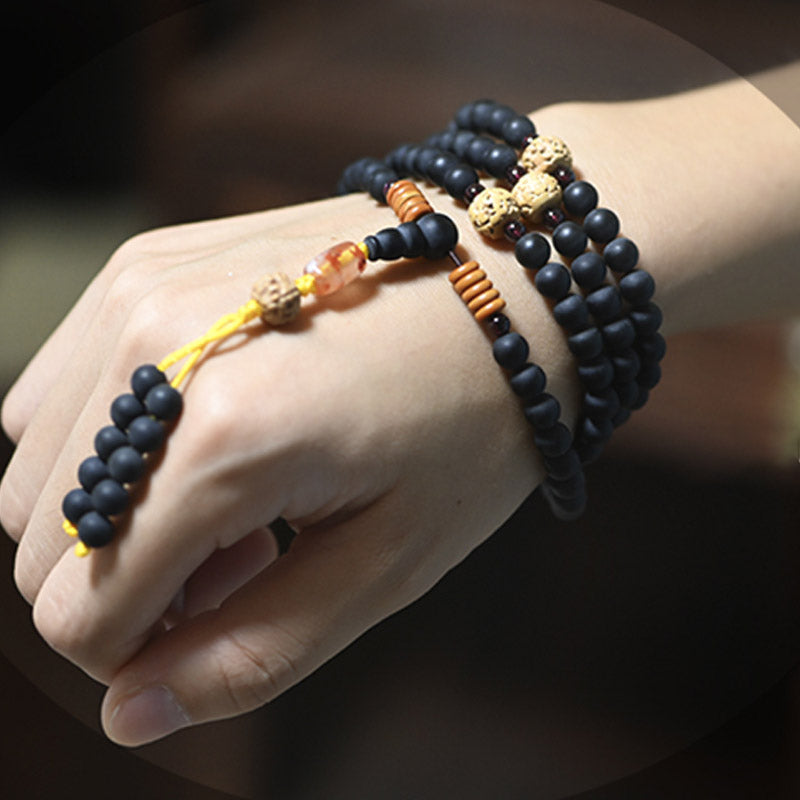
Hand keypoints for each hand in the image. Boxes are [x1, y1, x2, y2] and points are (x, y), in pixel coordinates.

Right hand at [0, 193, 561, 744]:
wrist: (503, 277)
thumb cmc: (472, 422)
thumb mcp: (386, 565)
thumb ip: (251, 654)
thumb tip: (128, 713)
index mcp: (226, 439)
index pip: (78, 609)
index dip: (136, 650)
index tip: (224, 613)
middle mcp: (154, 349)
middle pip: (40, 542)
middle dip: (126, 581)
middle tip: (243, 555)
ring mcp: (139, 291)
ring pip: (34, 465)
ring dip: (111, 510)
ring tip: (228, 493)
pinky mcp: (144, 264)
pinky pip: (60, 391)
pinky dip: (108, 439)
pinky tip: (201, 430)